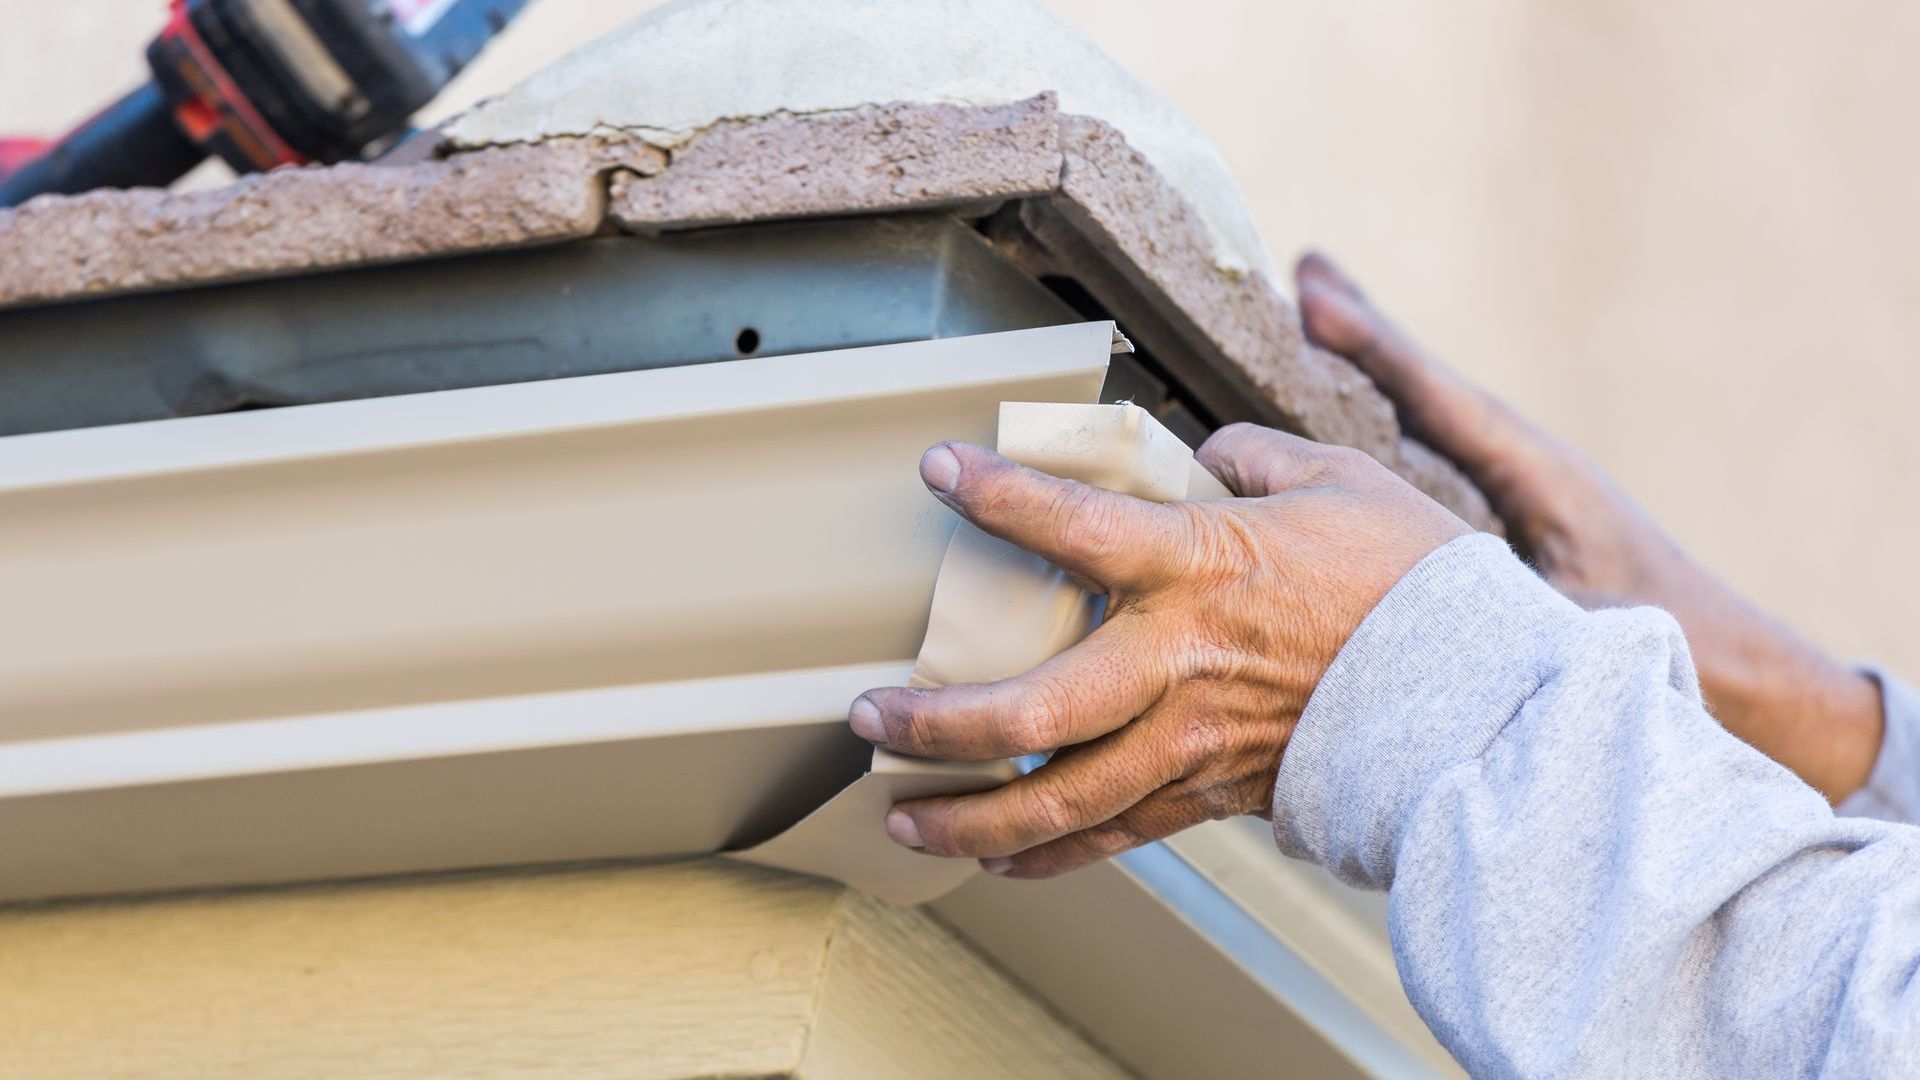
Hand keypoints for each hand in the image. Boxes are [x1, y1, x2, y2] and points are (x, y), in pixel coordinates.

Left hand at [846, 426, 1468, 877]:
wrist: (1485, 697)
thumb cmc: (1414, 580)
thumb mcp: (1337, 482)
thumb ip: (1250, 460)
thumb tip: (1203, 457)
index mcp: (1202, 566)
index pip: (1073, 525)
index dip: (997, 495)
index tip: (938, 470)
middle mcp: (1179, 662)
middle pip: (1031, 708)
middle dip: (935, 722)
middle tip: (867, 720)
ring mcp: (1193, 741)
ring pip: (1059, 798)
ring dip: (968, 817)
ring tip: (900, 818)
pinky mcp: (1217, 795)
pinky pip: (1117, 836)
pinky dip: (1049, 854)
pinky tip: (995, 861)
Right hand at [1294, 253, 1883, 801]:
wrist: (1735, 662)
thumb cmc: (1668, 642)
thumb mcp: (1580, 622)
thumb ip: (1504, 599)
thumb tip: (1418, 580)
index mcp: (1539, 472)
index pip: (1439, 399)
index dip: (1374, 349)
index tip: (1314, 299)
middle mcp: (1524, 462)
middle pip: (1428, 385)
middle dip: (1367, 330)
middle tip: (1307, 269)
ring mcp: (1517, 484)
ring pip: (1429, 412)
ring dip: (1374, 367)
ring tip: (1318, 312)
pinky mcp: (1511, 512)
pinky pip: (1435, 449)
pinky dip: (1392, 415)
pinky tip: (1355, 413)